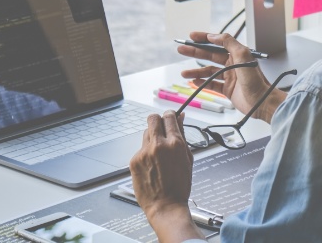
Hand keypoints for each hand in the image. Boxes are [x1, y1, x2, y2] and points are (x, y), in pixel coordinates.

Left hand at [129, 111, 203, 241]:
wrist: (165, 205)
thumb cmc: (179, 186)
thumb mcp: (187, 158)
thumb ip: (183, 136)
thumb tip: (180, 119)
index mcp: (175, 144)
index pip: (169, 116)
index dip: (170, 115)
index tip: (170, 118)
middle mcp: (158, 145)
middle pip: (152, 118)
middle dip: (157, 121)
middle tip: (161, 129)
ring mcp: (144, 152)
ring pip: (146, 133)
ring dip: (152, 138)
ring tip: (158, 154)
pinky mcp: (134, 160)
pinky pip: (140, 149)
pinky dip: (146, 154)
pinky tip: (152, 166)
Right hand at [178, 32, 285, 122]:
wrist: (262, 102)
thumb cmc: (256, 80)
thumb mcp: (243, 55)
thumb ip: (229, 43)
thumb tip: (214, 36)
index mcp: (237, 54)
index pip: (217, 43)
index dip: (204, 39)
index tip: (192, 36)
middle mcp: (233, 64)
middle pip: (210, 56)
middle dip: (195, 52)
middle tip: (182, 50)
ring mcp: (230, 77)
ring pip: (209, 71)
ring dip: (196, 71)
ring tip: (184, 73)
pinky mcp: (228, 90)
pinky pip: (212, 84)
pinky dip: (202, 83)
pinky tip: (194, 82)